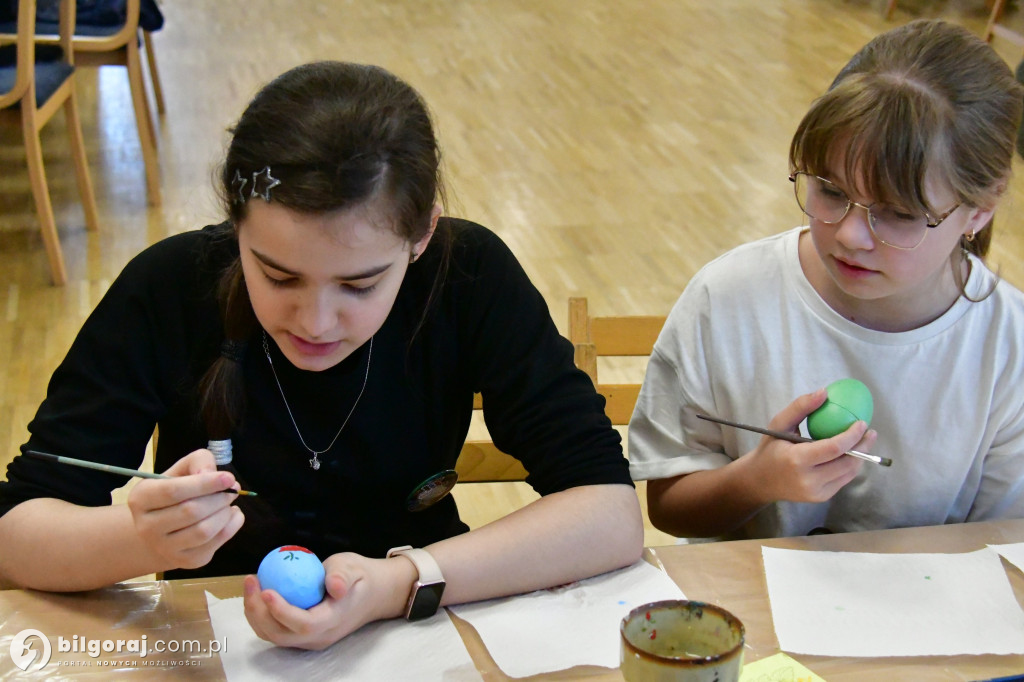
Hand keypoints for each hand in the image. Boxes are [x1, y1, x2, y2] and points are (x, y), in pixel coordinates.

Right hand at [126, 448, 244, 570]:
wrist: (164, 530)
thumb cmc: (174, 493)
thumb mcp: (181, 470)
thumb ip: (198, 462)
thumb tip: (214, 476)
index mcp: (141, 498)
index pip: (173, 491)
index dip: (205, 483)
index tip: (228, 477)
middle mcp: (146, 527)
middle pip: (191, 511)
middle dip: (219, 498)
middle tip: (232, 489)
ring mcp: (165, 548)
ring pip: (204, 530)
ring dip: (225, 512)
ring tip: (228, 502)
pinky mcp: (186, 561)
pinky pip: (216, 542)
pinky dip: (232, 525)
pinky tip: (230, 515)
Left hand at [243, 551, 415, 649]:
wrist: (372, 594)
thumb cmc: (360, 577)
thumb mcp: (354, 567)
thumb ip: (342, 575)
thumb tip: (335, 586)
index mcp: (333, 621)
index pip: (304, 624)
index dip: (282, 611)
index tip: (267, 590)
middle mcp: (319, 636)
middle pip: (281, 635)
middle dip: (258, 612)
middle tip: (251, 581)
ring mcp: (309, 639)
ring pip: (274, 636)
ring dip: (256, 614)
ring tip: (251, 584)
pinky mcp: (302, 635)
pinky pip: (276, 630)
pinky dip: (262, 614)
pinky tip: (258, 591)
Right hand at [737, 388, 877, 504]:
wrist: (760, 481)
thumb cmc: (770, 448)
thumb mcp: (779, 424)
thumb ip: (800, 407)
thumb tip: (824, 392)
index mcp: (796, 460)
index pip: (834, 448)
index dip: (852, 435)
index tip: (862, 422)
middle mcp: (808, 480)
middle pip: (847, 462)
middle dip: (863, 446)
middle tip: (870, 431)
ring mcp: (816, 492)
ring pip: (849, 472)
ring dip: (860, 455)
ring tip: (863, 441)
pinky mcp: (821, 497)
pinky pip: (843, 479)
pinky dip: (850, 465)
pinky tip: (850, 453)